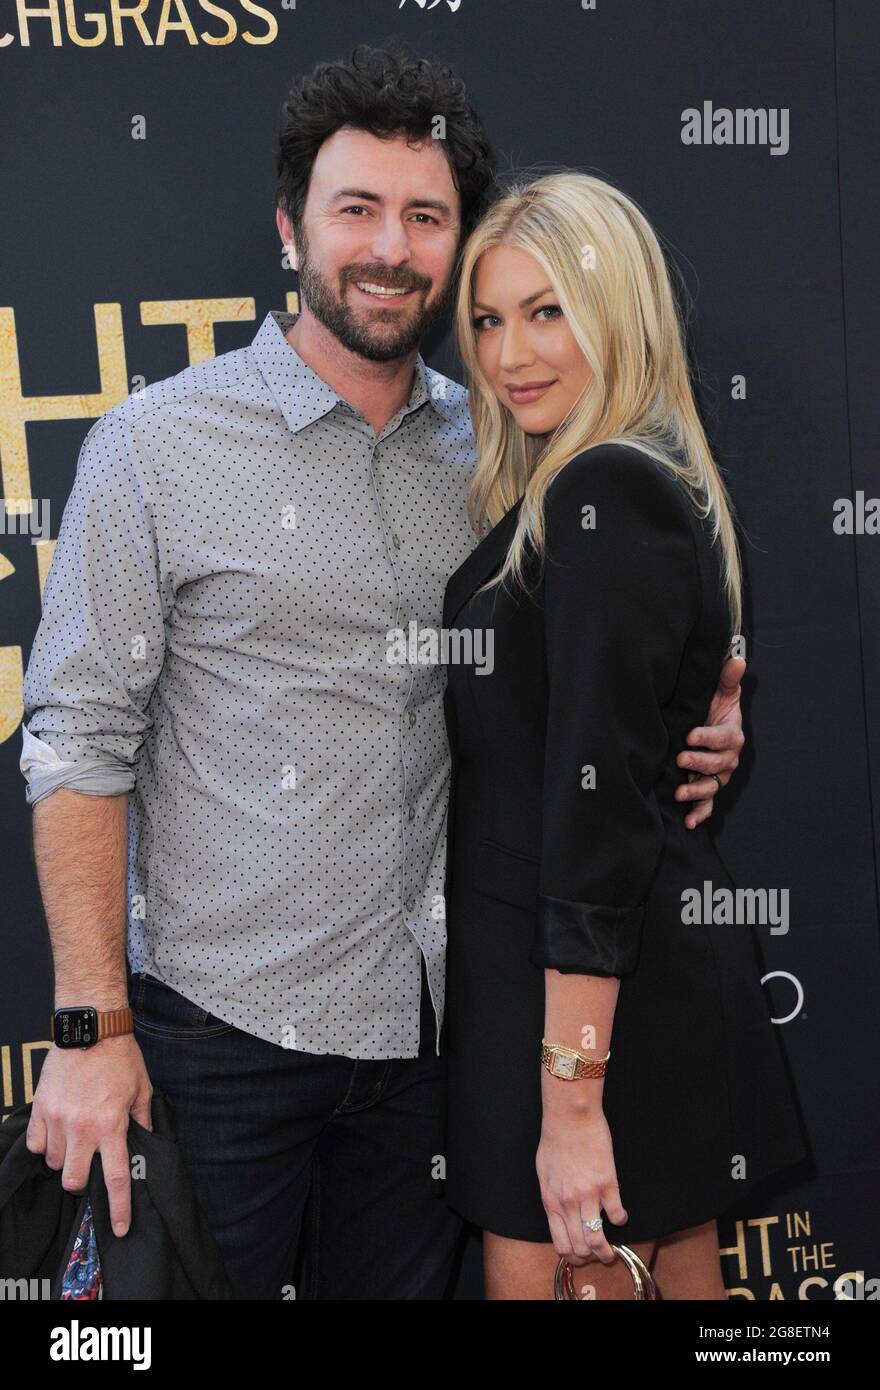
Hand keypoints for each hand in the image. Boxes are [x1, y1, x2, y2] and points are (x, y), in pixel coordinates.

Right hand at [26, 1034, 152, 1237]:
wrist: (91, 1030)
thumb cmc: (120, 1057)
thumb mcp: (141, 1088)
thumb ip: (142, 1119)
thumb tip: (146, 1140)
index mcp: (112, 1126)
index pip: (116, 1178)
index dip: (119, 1208)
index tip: (119, 1227)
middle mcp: (82, 1129)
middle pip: (74, 1180)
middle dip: (81, 1182)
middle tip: (88, 1166)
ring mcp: (58, 1120)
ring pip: (52, 1163)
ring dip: (63, 1160)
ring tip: (74, 1143)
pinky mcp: (41, 1110)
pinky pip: (35, 1144)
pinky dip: (44, 1145)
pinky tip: (55, 1134)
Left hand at [536, 1106, 627, 1266]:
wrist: (570, 1117)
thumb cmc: (555, 1141)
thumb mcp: (544, 1173)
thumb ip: (552, 1197)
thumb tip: (558, 1215)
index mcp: (551, 1201)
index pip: (561, 1244)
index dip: (572, 1257)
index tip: (581, 1258)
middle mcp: (568, 1204)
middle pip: (580, 1247)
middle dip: (590, 1258)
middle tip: (599, 1257)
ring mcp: (588, 1195)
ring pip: (597, 1238)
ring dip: (606, 1251)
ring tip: (612, 1252)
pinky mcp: (607, 1184)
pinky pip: (616, 1214)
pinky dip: (620, 1219)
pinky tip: (620, 1215)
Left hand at [676, 655, 745, 827]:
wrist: (706, 725)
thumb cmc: (714, 708)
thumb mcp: (721, 692)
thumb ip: (727, 679)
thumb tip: (737, 660)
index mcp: (731, 734)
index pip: (723, 737)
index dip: (708, 737)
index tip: (691, 736)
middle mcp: (728, 757)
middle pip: (718, 764)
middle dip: (700, 762)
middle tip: (681, 758)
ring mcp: (719, 775)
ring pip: (712, 786)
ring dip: (697, 791)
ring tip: (680, 792)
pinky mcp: (708, 787)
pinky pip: (708, 804)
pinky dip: (699, 814)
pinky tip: (688, 822)